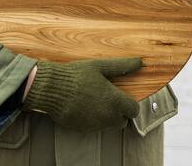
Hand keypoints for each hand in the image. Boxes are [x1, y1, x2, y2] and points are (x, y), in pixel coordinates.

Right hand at [22, 57, 140, 131]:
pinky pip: (93, 126)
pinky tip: (82, 106)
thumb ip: (121, 66)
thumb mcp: (100, 67)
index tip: (122, 97)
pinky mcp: (83, 129)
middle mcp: (107, 116)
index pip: (134, 111)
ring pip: (107, 124)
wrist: (51, 88)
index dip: (130, 104)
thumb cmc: (76, 75)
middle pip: (122, 121)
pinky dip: (90, 119)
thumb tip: (140, 62)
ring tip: (92, 100)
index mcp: (115, 101)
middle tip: (106, 98)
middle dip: (118, 112)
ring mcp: (95, 125)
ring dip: (104, 115)